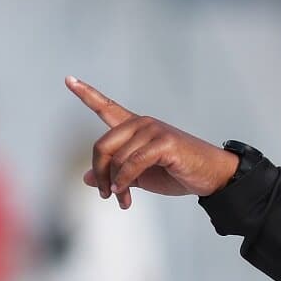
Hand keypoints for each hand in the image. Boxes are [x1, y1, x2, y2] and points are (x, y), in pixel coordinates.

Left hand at [65, 76, 240, 208]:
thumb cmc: (177, 173)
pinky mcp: (164, 142)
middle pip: (102, 145)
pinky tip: (124, 194)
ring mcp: (154, 131)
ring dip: (115, 185)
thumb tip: (87, 178)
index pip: (107, 107)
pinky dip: (124, 181)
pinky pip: (132, 164)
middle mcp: (142, 124)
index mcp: (135, 128)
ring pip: (117, 159)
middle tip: (105, 194)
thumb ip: (115, 173)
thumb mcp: (140, 176)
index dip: (87, 93)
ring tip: (122, 200)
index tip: (69, 79)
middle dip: (100, 172)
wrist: (211, 177)